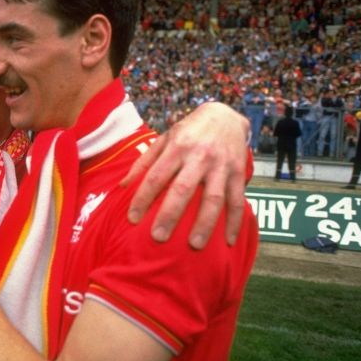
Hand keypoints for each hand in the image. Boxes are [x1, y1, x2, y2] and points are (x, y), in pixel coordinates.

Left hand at [120, 102, 248, 248]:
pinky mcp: (238, 172)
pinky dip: (234, 221)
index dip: (142, 198)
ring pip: (213, 198)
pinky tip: (229, 241)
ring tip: (194, 245)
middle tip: (158, 237)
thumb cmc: (189, 131)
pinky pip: (237, 200)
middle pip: (183, 189)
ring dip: (204, 223)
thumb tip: (122, 186)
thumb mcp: (164, 139)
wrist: (225, 115)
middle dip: (169, 214)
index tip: (132, 219)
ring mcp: (221, 165)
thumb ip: (144, 162)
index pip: (155, 176)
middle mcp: (199, 156)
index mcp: (177, 147)